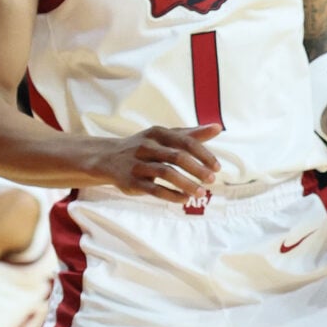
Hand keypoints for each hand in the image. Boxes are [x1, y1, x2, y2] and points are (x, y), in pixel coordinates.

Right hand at [93, 124, 221, 201]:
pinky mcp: (131, 182)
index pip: (186, 142)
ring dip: (186, 183)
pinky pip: (153, 189)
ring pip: (165, 173)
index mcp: (158, 133)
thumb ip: (191, 134)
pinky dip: (171, 194)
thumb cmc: (145, 146)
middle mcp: (147, 146)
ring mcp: (138, 164)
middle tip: (212, 180)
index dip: (203, 154)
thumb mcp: (165, 137)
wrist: (108, 158)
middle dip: (197, 169)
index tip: (217, 167)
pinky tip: (184, 199)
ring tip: (201, 193)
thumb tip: (218, 127)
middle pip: (176, 157)